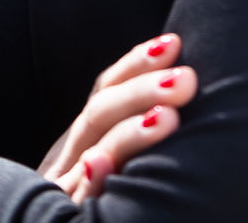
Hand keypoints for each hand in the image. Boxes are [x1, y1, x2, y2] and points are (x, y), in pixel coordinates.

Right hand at [37, 32, 197, 200]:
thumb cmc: (92, 209)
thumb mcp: (108, 171)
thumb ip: (126, 139)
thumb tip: (176, 99)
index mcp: (79, 144)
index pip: (104, 94)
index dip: (135, 66)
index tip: (175, 43)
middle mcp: (67, 162)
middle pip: (99, 116)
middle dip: (142, 92)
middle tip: (187, 79)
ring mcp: (59, 196)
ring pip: (90, 156)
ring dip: (127, 135)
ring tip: (166, 117)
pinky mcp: (59, 220)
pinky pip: (72, 203)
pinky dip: (85, 183)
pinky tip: (97, 164)